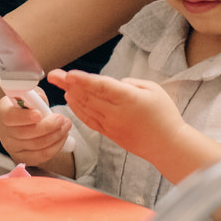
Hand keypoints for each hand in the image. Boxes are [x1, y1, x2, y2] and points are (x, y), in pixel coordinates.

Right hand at [0, 95, 70, 166]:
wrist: (23, 120)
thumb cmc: (28, 104)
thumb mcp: (30, 94)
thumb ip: (35, 96)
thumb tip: (40, 101)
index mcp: (4, 111)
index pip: (9, 117)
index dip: (24, 117)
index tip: (39, 114)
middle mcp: (4, 131)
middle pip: (23, 134)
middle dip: (47, 127)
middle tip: (61, 119)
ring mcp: (12, 147)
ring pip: (34, 146)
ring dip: (55, 136)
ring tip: (66, 126)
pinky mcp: (22, 157)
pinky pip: (40, 156)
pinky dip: (54, 147)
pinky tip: (62, 137)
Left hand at [51, 70, 185, 159]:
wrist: (167, 145)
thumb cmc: (164, 115)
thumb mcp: (154, 89)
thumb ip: (131, 82)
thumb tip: (115, 83)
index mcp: (129, 99)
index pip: (102, 87)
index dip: (84, 80)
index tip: (69, 74)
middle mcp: (117, 113)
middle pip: (88, 96)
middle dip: (68, 84)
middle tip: (53, 74)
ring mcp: (111, 125)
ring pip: (86, 108)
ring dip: (71, 95)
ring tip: (60, 83)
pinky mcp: (109, 134)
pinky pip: (89, 120)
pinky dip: (78, 110)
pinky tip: (70, 100)